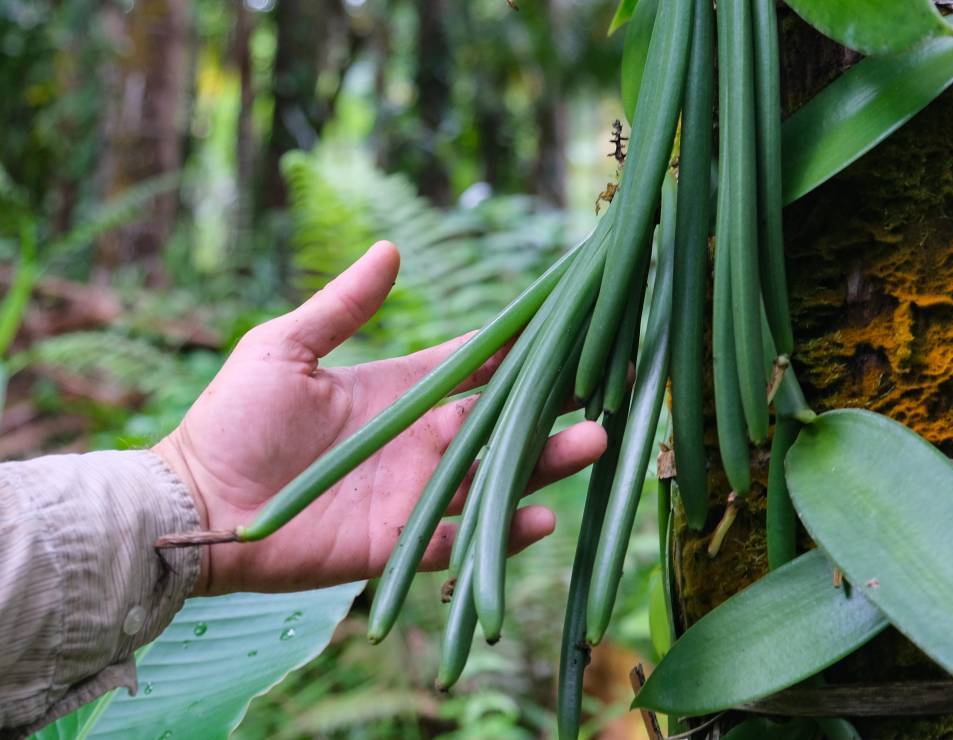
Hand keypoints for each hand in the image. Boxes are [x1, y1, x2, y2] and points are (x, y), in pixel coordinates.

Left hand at [153, 242, 606, 595]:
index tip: (569, 322)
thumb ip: (341, 306)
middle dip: (556, 404)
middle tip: (606, 387)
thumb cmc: (233, 418)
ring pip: (499, 475)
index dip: (521, 346)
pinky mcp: (400, 542)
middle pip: (505, 419)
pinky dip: (503, 532)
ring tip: (595, 442)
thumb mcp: (283, 349)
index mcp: (403, 392)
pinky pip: (463, 538)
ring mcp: (416, 492)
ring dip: (549, 462)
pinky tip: (542, 515)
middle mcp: (422, 440)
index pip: (477, 364)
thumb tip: (389, 249)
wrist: (197, 501)